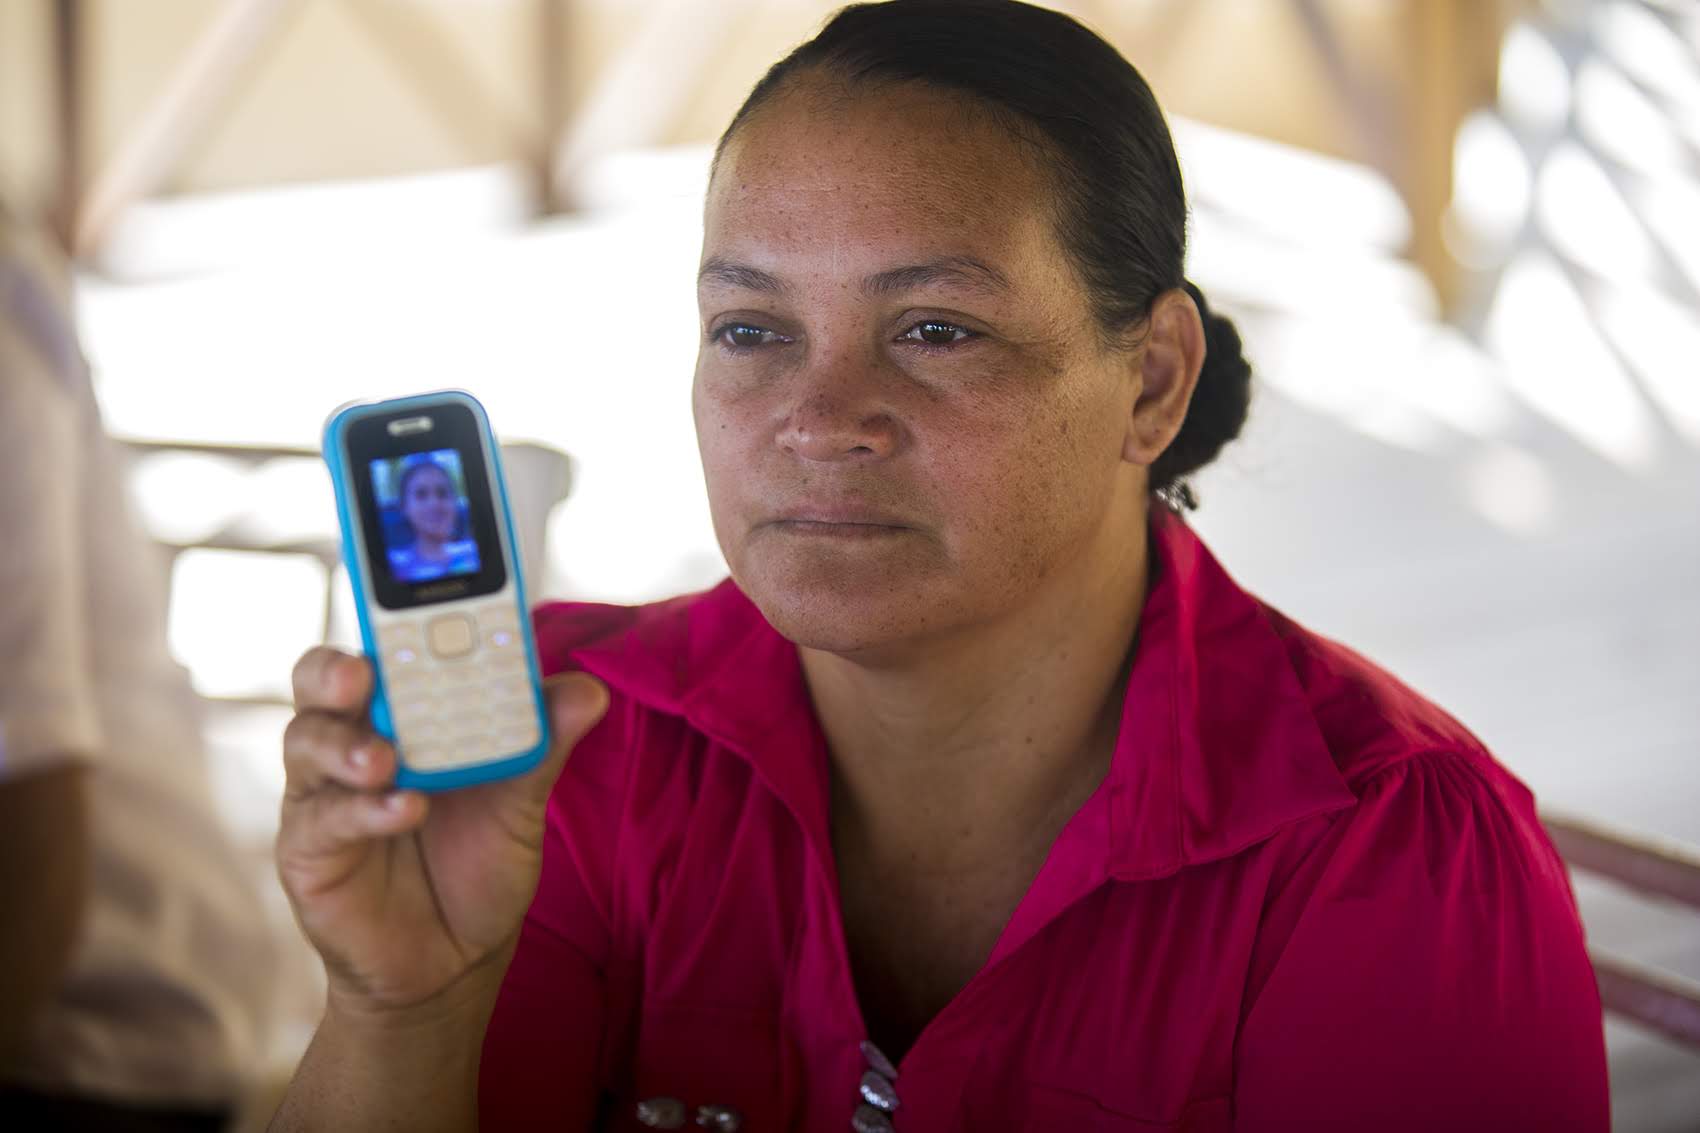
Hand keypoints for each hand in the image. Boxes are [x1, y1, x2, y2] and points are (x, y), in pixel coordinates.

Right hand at [276, 647, 608, 1018]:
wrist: (456, 962)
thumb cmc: (480, 864)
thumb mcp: (522, 802)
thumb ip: (544, 744)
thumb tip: (590, 690)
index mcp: (403, 715)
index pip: (384, 649)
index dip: (392, 619)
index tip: (416, 597)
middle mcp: (353, 740)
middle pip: (319, 681)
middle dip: (336, 668)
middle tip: (364, 672)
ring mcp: (323, 795)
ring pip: (305, 741)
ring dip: (346, 743)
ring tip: (387, 759)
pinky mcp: (308, 851)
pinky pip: (323, 819)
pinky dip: (364, 810)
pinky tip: (404, 810)